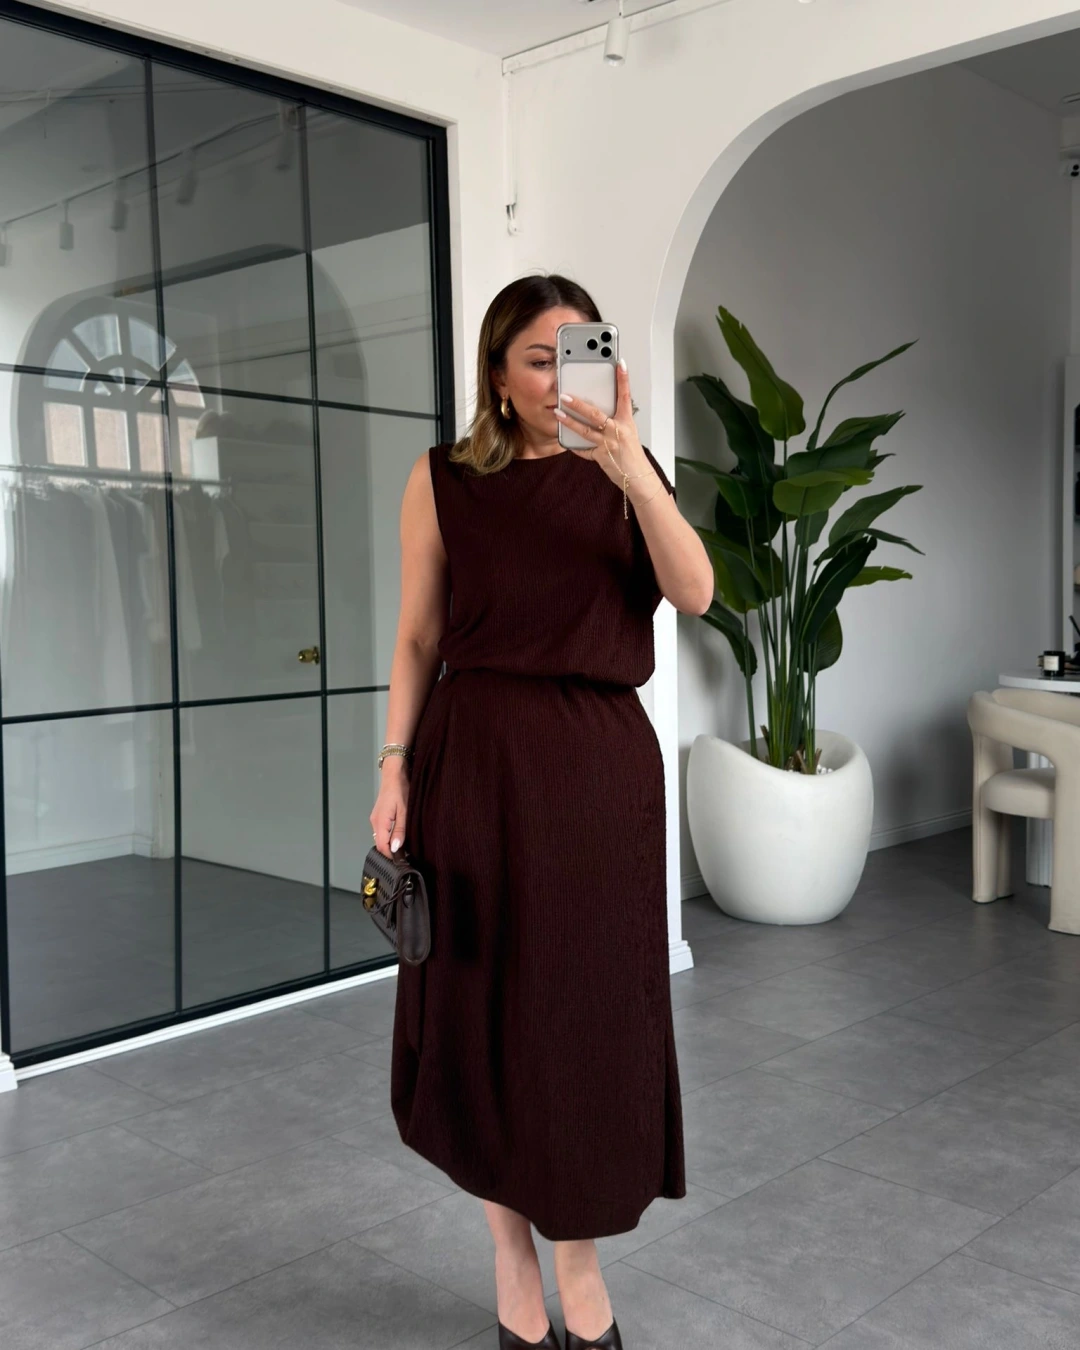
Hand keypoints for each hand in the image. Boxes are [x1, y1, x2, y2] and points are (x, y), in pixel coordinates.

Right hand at [370, 771, 407, 858]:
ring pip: (380, 837)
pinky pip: (381, 830)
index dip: (391, 854)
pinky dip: (388, 835)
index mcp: (380, 822)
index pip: (381, 846)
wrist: (394, 774)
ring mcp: (375, 818)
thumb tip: (395, 848)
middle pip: (380, 843)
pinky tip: (398, 834)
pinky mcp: (378, 815)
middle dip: (390, 850)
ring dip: (390, 842)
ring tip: (404, 844)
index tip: (402, 858)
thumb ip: (399, 830)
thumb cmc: (401, 790)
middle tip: (405, 853)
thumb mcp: (404, 812)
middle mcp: (375, 822)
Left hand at [553, 360, 656, 492]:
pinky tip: (564, 440)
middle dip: (578, 404)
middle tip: (565, 396)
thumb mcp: (628, 433)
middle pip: (595, 414)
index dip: (623, 379)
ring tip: (558, 413)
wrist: (637, 477)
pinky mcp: (601, 456)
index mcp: (626, 422)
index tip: (620, 364)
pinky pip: (584, 450)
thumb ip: (615, 421)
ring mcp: (608, 444)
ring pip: (585, 430)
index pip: (625, 396)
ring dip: (569, 421)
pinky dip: (574, 446)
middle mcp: (617, 431)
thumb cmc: (632, 455)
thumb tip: (601, 411)